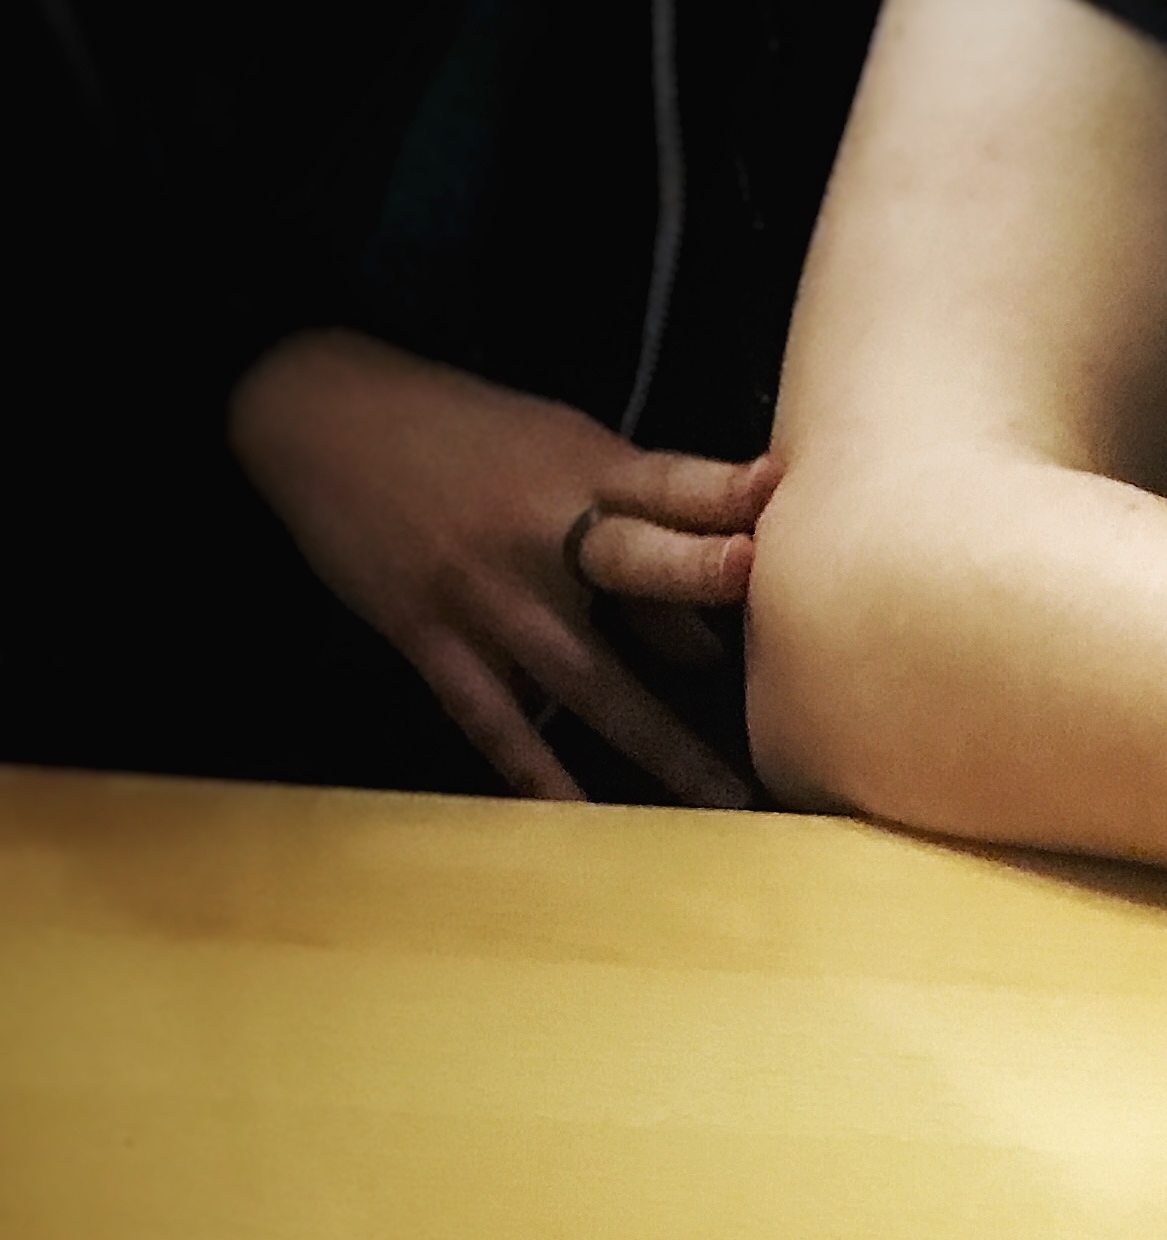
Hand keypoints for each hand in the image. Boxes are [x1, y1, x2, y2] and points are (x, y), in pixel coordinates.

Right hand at [228, 329, 773, 804]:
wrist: (315, 412)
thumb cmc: (468, 435)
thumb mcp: (562, 446)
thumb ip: (646, 519)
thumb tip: (726, 608)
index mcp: (584, 469)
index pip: (670, 484)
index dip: (725, 496)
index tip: (776, 502)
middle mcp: (542, 531)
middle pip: (632, 562)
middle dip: (695, 589)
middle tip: (773, 660)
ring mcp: (487, 593)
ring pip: (589, 677)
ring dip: (663, 745)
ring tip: (731, 802)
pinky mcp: (433, 639)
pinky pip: (497, 725)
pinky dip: (540, 776)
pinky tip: (588, 827)